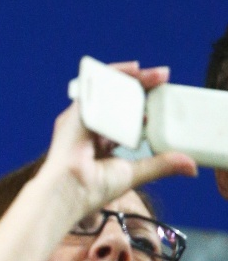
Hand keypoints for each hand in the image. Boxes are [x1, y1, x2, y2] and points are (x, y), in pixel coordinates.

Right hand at [41, 63, 197, 221]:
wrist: (70, 190)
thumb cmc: (90, 188)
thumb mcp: (134, 173)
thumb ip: (160, 164)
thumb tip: (190, 165)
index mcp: (100, 141)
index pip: (122, 116)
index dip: (142, 105)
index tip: (161, 97)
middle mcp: (89, 126)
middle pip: (116, 99)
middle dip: (140, 86)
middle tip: (162, 77)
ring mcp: (80, 118)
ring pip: (107, 89)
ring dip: (131, 77)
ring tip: (154, 73)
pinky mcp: (76, 112)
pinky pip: (97, 86)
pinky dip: (115, 75)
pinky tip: (134, 70)